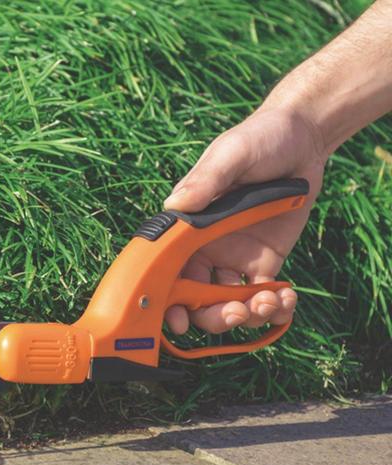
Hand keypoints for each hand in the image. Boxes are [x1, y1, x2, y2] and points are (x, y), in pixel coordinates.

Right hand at [163, 107, 325, 334]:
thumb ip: (205, 181)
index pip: (167, 271)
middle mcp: (205, 248)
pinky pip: (263, 296)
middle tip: (235, 313)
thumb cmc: (257, 139)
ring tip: (270, 302)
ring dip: (246, 314)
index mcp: (187, 227)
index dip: (168, 302)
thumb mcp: (230, 155)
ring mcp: (234, 258)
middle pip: (196, 298)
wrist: (302, 138)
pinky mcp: (265, 261)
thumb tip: (175, 206)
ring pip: (228, 303)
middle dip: (212, 316)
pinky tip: (286, 299)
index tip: (179, 320)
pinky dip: (274, 308)